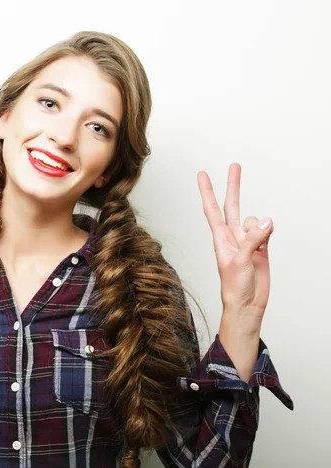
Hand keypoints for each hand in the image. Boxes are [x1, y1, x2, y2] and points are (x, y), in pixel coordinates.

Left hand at [197, 163, 272, 323]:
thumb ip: (253, 239)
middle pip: (233, 204)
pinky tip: (265, 244)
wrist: (247, 303)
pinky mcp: (262, 246)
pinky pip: (267, 231)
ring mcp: (248, 240)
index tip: (202, 174)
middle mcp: (232, 236)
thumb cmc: (234, 287)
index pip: (212, 209)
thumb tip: (266, 221)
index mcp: (220, 238)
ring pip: (256, 220)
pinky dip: (268, 233)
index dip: (207, 191)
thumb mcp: (239, 262)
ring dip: (259, 227)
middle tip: (234, 165)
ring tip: (256, 246)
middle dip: (233, 185)